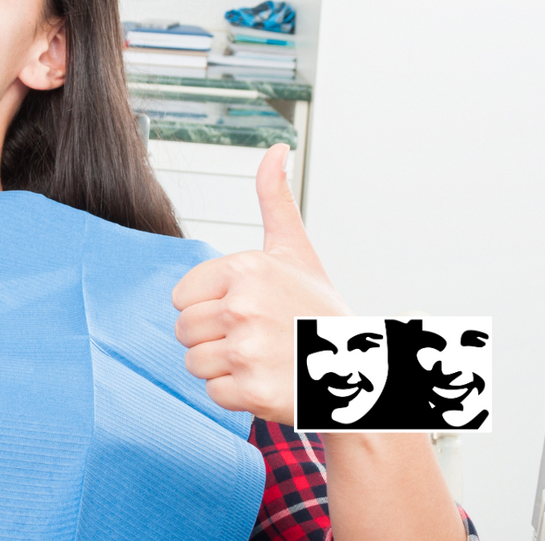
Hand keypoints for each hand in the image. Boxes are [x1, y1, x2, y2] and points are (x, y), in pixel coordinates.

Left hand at [172, 143, 350, 425]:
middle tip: (258, 338)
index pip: (181, 297)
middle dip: (214, 340)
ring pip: (194, 363)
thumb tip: (277, 147)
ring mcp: (248, 349)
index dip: (208, 308)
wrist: (363, 372)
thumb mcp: (295, 250)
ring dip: (224, 369)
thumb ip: (275, 198)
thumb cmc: (319, 310)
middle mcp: (244, 306)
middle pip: (184, 331)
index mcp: (246, 268)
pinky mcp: (252, 390)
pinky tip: (271, 382)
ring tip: (264, 359)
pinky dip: (237, 396)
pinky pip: (213, 394)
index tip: (248, 310)